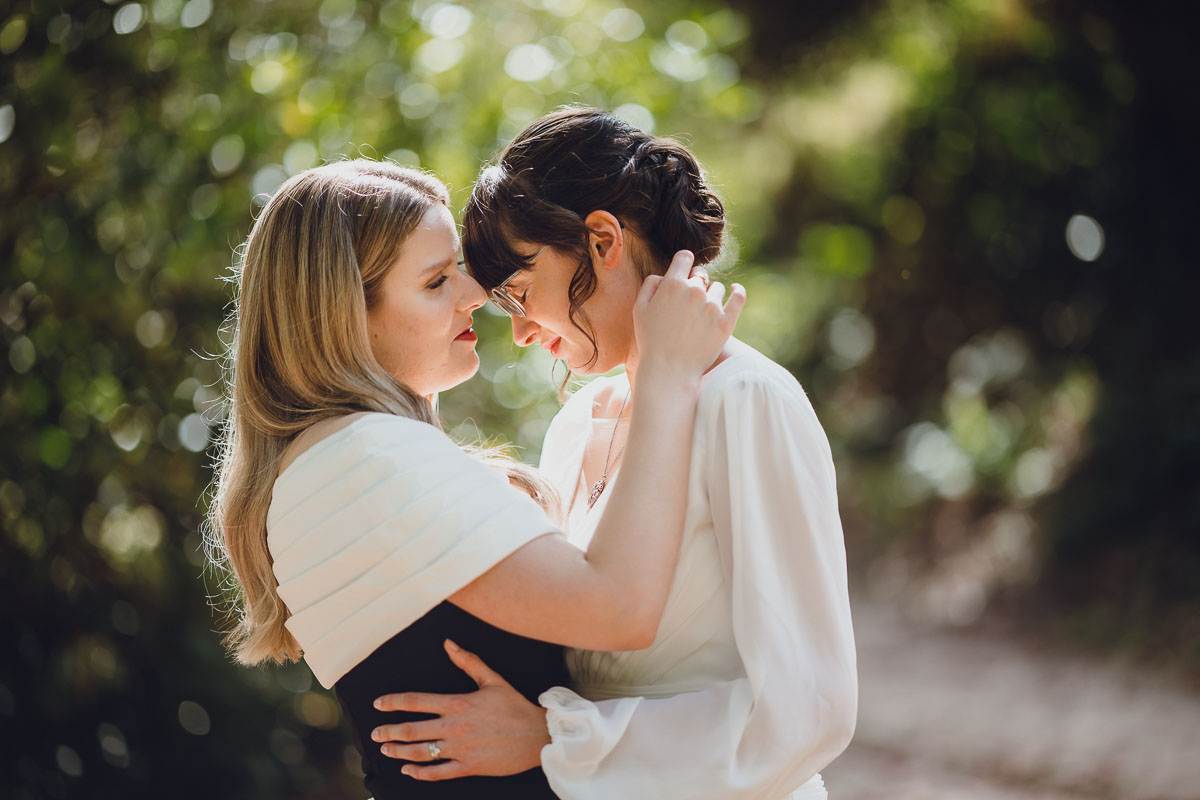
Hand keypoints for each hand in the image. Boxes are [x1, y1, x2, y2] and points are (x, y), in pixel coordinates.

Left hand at [370, 640, 550, 780]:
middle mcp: (454, 727)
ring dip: (398, 752)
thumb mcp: (493, 679)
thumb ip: (468, 661)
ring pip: (420, 753)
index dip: (393, 702)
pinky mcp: (468, 767)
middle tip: (374, 733)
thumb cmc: (515, 706)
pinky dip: (419, 773)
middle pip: (411, 730)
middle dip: (388, 732)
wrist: (537, 736)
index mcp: (458, 703)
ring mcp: (460, 749)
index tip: (378, 704)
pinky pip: (437, 773)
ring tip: (385, 750)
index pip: (416, 701)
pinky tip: (408, 770)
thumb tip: (449, 643)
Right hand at [634, 250, 744, 382]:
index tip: (684, 271)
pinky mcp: (726, 321)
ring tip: (701, 314)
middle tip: (688, 303)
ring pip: (717, 288)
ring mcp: (712, 306)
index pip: (684, 257)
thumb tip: (665, 275)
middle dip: (695, 283)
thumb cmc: (651, 341)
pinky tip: (736, 291)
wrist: (669, 370)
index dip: (683, 262)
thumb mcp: (639, 309)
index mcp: (673, 284)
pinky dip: (738, 292)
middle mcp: (694, 291)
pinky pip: (739, 297)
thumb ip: (650, 285)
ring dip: (710, 296)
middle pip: (700, 274)